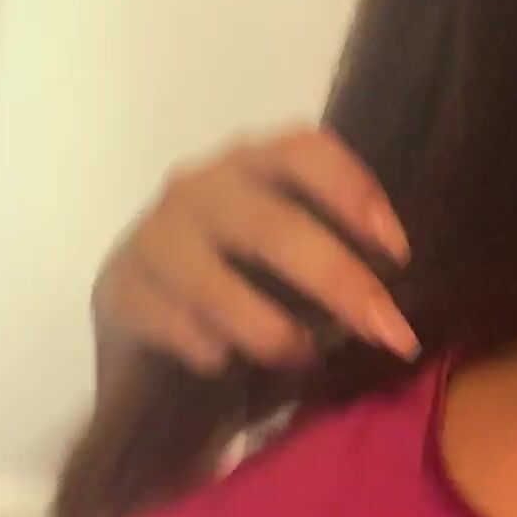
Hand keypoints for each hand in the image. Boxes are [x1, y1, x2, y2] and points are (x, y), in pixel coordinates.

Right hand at [94, 128, 417, 390]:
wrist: (140, 331)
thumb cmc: (231, 291)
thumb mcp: (282, 259)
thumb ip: (327, 255)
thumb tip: (392, 306)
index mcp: (249, 166)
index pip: (304, 151)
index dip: (354, 192)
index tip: (398, 253)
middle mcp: (198, 189)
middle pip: (271, 224)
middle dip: (336, 281)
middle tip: (386, 332)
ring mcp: (152, 239)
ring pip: (214, 280)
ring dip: (268, 328)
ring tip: (299, 358)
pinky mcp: (117, 290)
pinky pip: (169, 322)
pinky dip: (206, 348)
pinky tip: (223, 364)